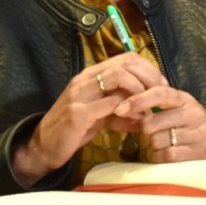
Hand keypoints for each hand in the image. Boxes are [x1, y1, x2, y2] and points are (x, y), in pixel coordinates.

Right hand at [12, 52, 166, 185]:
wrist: (44, 147)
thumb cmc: (75, 128)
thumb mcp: (101, 112)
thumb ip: (122, 105)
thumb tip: (148, 107)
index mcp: (91, 74)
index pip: (126, 58)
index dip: (148, 68)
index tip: (161, 84)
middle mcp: (85, 78)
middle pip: (125, 64)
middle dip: (149, 77)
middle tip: (160, 94)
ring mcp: (80, 94)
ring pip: (118, 78)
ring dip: (139, 91)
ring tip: (147, 108)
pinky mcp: (78, 113)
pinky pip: (110, 104)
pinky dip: (128, 111)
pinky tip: (134, 121)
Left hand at [114, 86, 205, 161]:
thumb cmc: (192, 125)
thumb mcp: (179, 109)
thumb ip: (156, 105)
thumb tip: (120, 110)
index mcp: (185, 99)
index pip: (160, 94)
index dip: (138, 100)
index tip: (120, 109)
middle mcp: (192, 114)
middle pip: (151, 123)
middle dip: (145, 130)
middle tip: (153, 131)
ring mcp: (195, 134)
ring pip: (156, 140)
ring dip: (154, 144)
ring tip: (165, 142)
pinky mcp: (195, 153)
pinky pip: (165, 155)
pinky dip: (160, 157)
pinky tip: (167, 153)